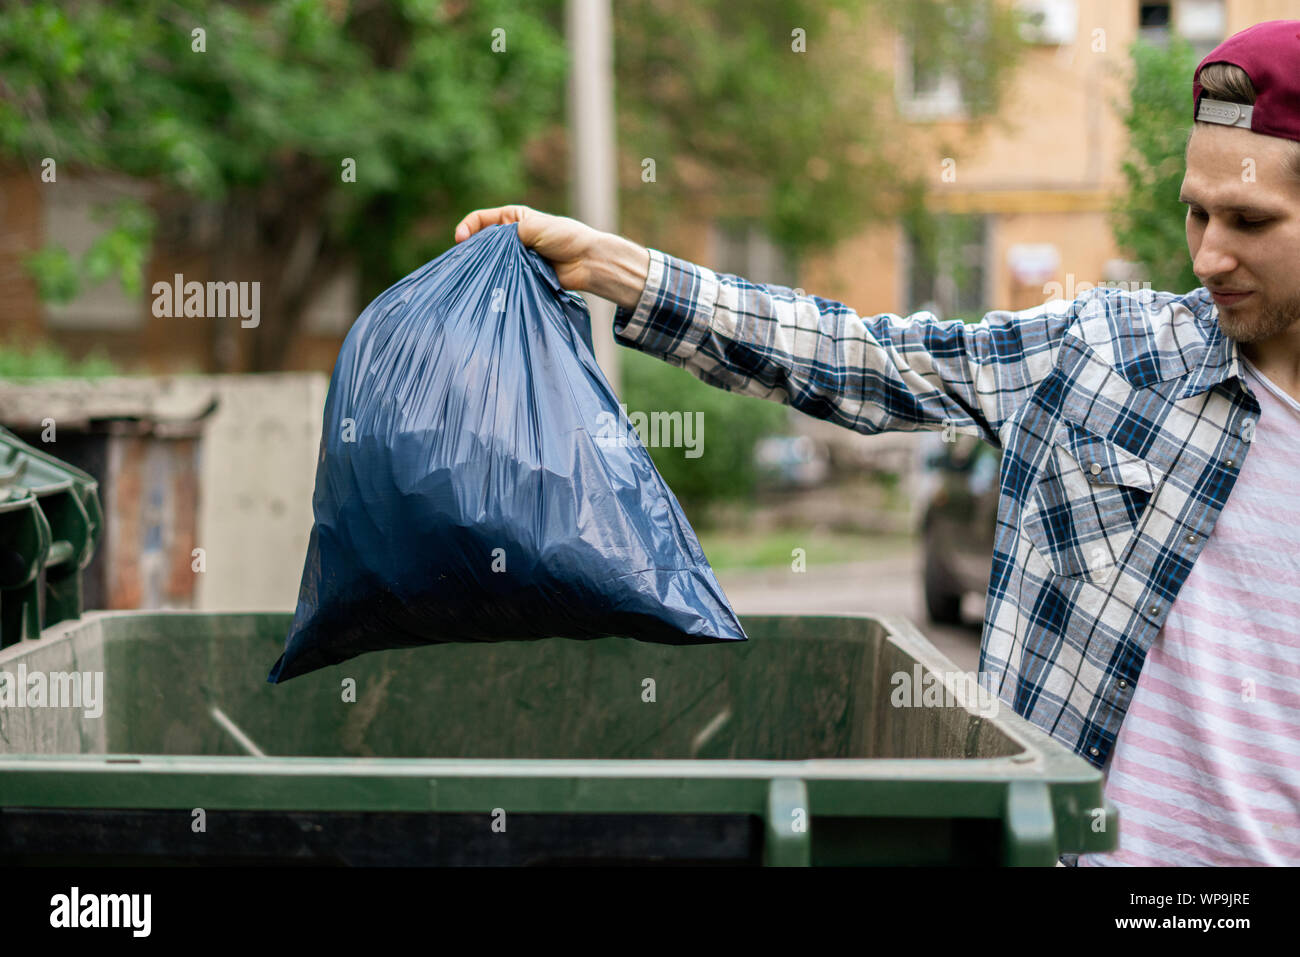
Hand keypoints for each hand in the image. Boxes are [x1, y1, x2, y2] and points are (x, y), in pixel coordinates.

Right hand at [453, 205, 601, 292]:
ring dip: (485, 267)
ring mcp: (517, 258)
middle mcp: (512, 237)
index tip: (460, 240)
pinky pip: (505, 277)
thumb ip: (507, 235)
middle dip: (473, 251)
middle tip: (464, 262)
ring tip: (474, 275)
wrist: (587, 261)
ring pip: (493, 262)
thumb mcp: (533, 227)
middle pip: (484, 243)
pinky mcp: (523, 275)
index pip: (481, 219)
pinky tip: (491, 285)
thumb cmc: (564, 237)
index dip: (467, 227)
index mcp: (513, 219)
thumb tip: (486, 248)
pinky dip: (498, 280)